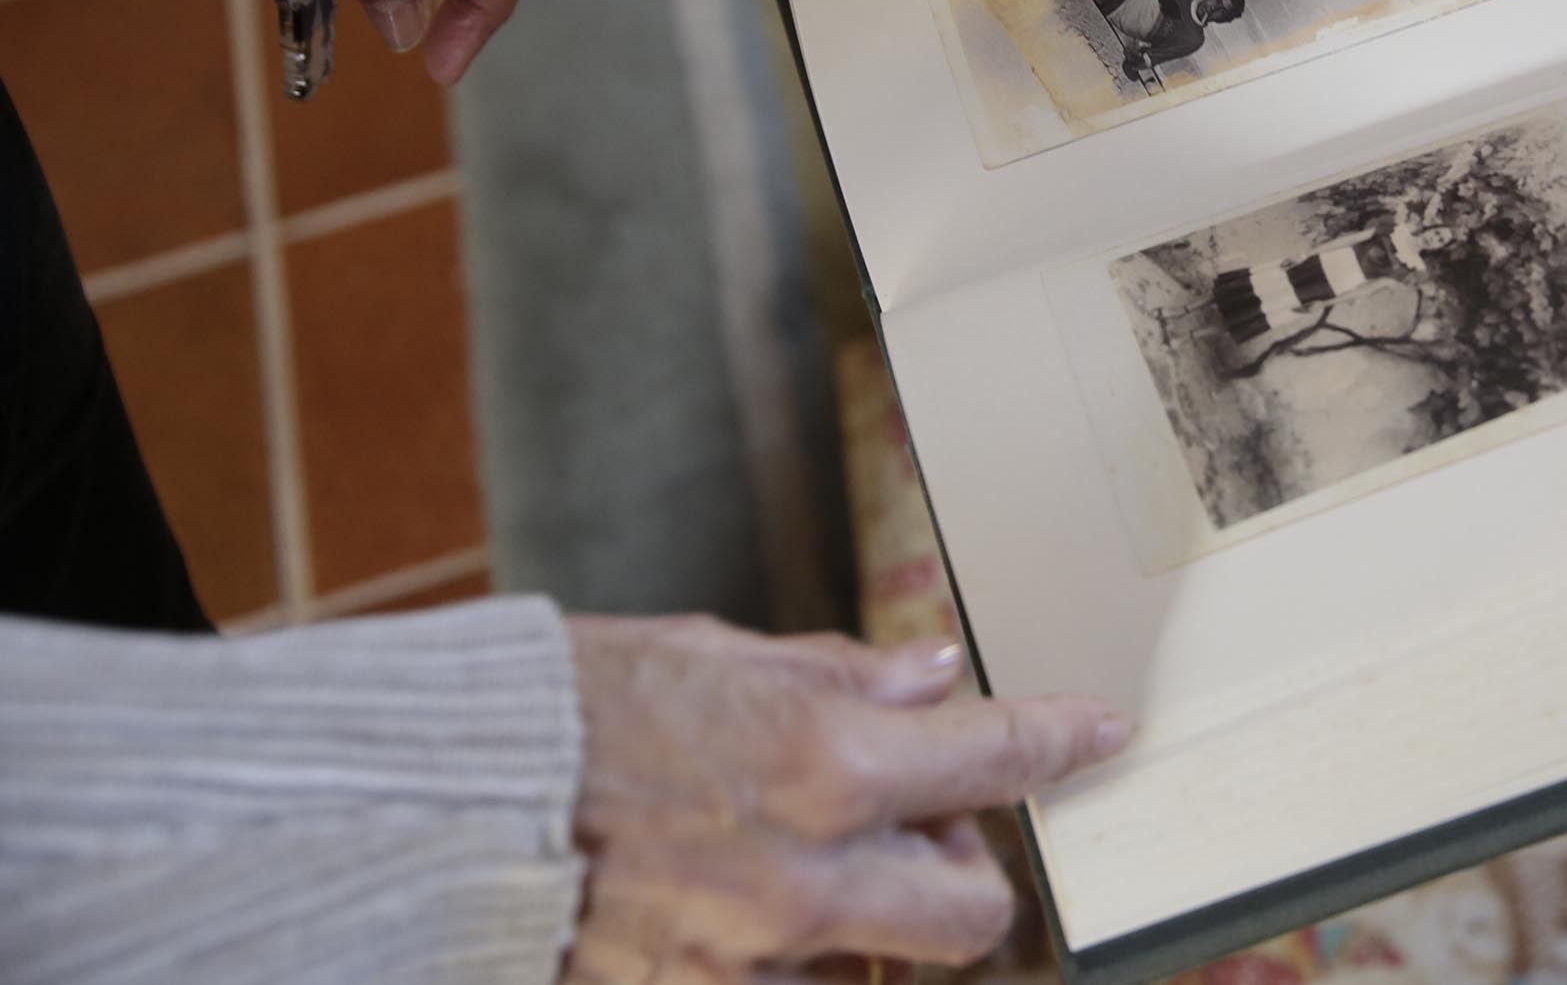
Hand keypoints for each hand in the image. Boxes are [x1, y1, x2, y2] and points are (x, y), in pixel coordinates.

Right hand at [561, 615, 1128, 984]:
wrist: (425, 799)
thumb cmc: (564, 706)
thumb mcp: (712, 653)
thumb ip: (839, 677)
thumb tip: (931, 676)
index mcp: (820, 763)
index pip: (989, 759)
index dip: (1059, 743)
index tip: (1101, 735)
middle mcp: (804, 877)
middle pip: (971, 915)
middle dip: (959, 874)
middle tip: (912, 830)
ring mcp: (748, 962)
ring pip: (878, 969)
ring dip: (864, 923)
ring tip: (786, 864)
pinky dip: (781, 956)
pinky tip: (722, 903)